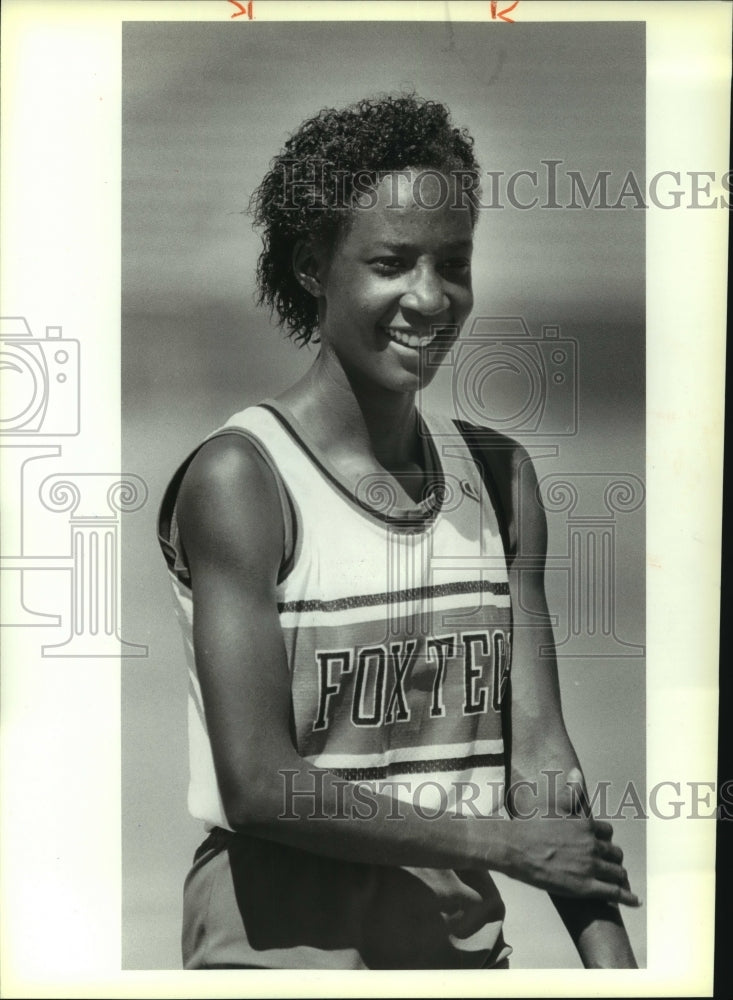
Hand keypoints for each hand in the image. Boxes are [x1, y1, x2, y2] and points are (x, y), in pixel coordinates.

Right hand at [500, 769, 639, 906]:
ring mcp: (590, 867)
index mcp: (586, 826)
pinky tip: (635, 901)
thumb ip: (570, 790)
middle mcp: (592, 845)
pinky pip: (614, 892)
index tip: (603, 845)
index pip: (608, 833)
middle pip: (615, 853)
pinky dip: (628, 897)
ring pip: (617, 872)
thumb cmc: (531, 827)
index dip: (606, 840)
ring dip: (620, 877)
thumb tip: (577, 771)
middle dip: (614, 859)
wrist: (515, 849)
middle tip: (611, 865)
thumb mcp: (553, 806)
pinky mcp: (586, 888)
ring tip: (623, 883)